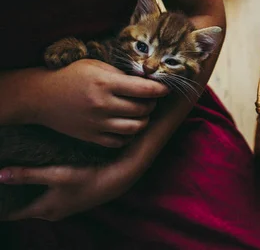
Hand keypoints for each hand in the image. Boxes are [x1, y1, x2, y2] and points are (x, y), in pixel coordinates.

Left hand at [0, 160, 137, 220]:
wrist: (118, 177)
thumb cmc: (88, 177)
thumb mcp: (56, 174)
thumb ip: (28, 175)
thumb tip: (0, 175)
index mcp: (44, 210)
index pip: (11, 213)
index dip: (0, 204)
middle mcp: (52, 212)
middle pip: (23, 207)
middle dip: (11, 196)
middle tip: (1, 177)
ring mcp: (63, 206)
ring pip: (36, 201)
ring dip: (26, 191)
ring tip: (16, 174)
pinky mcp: (71, 198)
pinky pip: (47, 196)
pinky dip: (40, 188)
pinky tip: (40, 174)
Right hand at [32, 59, 168, 146]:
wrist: (40, 97)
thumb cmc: (70, 76)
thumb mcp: (95, 66)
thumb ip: (121, 74)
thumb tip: (147, 80)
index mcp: (105, 83)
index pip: (144, 89)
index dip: (160, 89)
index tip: (166, 88)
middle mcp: (103, 104)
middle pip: (143, 109)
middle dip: (152, 104)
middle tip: (151, 99)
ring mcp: (97, 123)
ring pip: (135, 128)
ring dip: (143, 121)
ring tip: (141, 113)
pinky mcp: (91, 137)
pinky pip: (120, 141)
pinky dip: (129, 135)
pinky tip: (127, 125)